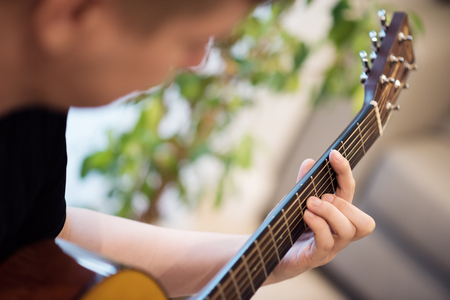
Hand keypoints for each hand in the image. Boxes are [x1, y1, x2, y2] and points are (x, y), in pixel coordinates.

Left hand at [266, 150, 374, 283]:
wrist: (268, 254)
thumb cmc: (285, 229)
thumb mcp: (293, 202)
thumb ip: (303, 184)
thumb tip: (310, 162)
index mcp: (336, 217)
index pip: (350, 194)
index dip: (344, 172)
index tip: (334, 154)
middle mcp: (338, 234)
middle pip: (364, 222)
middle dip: (343, 203)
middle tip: (319, 197)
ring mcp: (330, 248)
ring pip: (348, 231)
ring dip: (330, 212)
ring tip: (310, 205)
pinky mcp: (315, 257)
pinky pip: (326, 242)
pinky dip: (318, 225)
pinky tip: (305, 215)